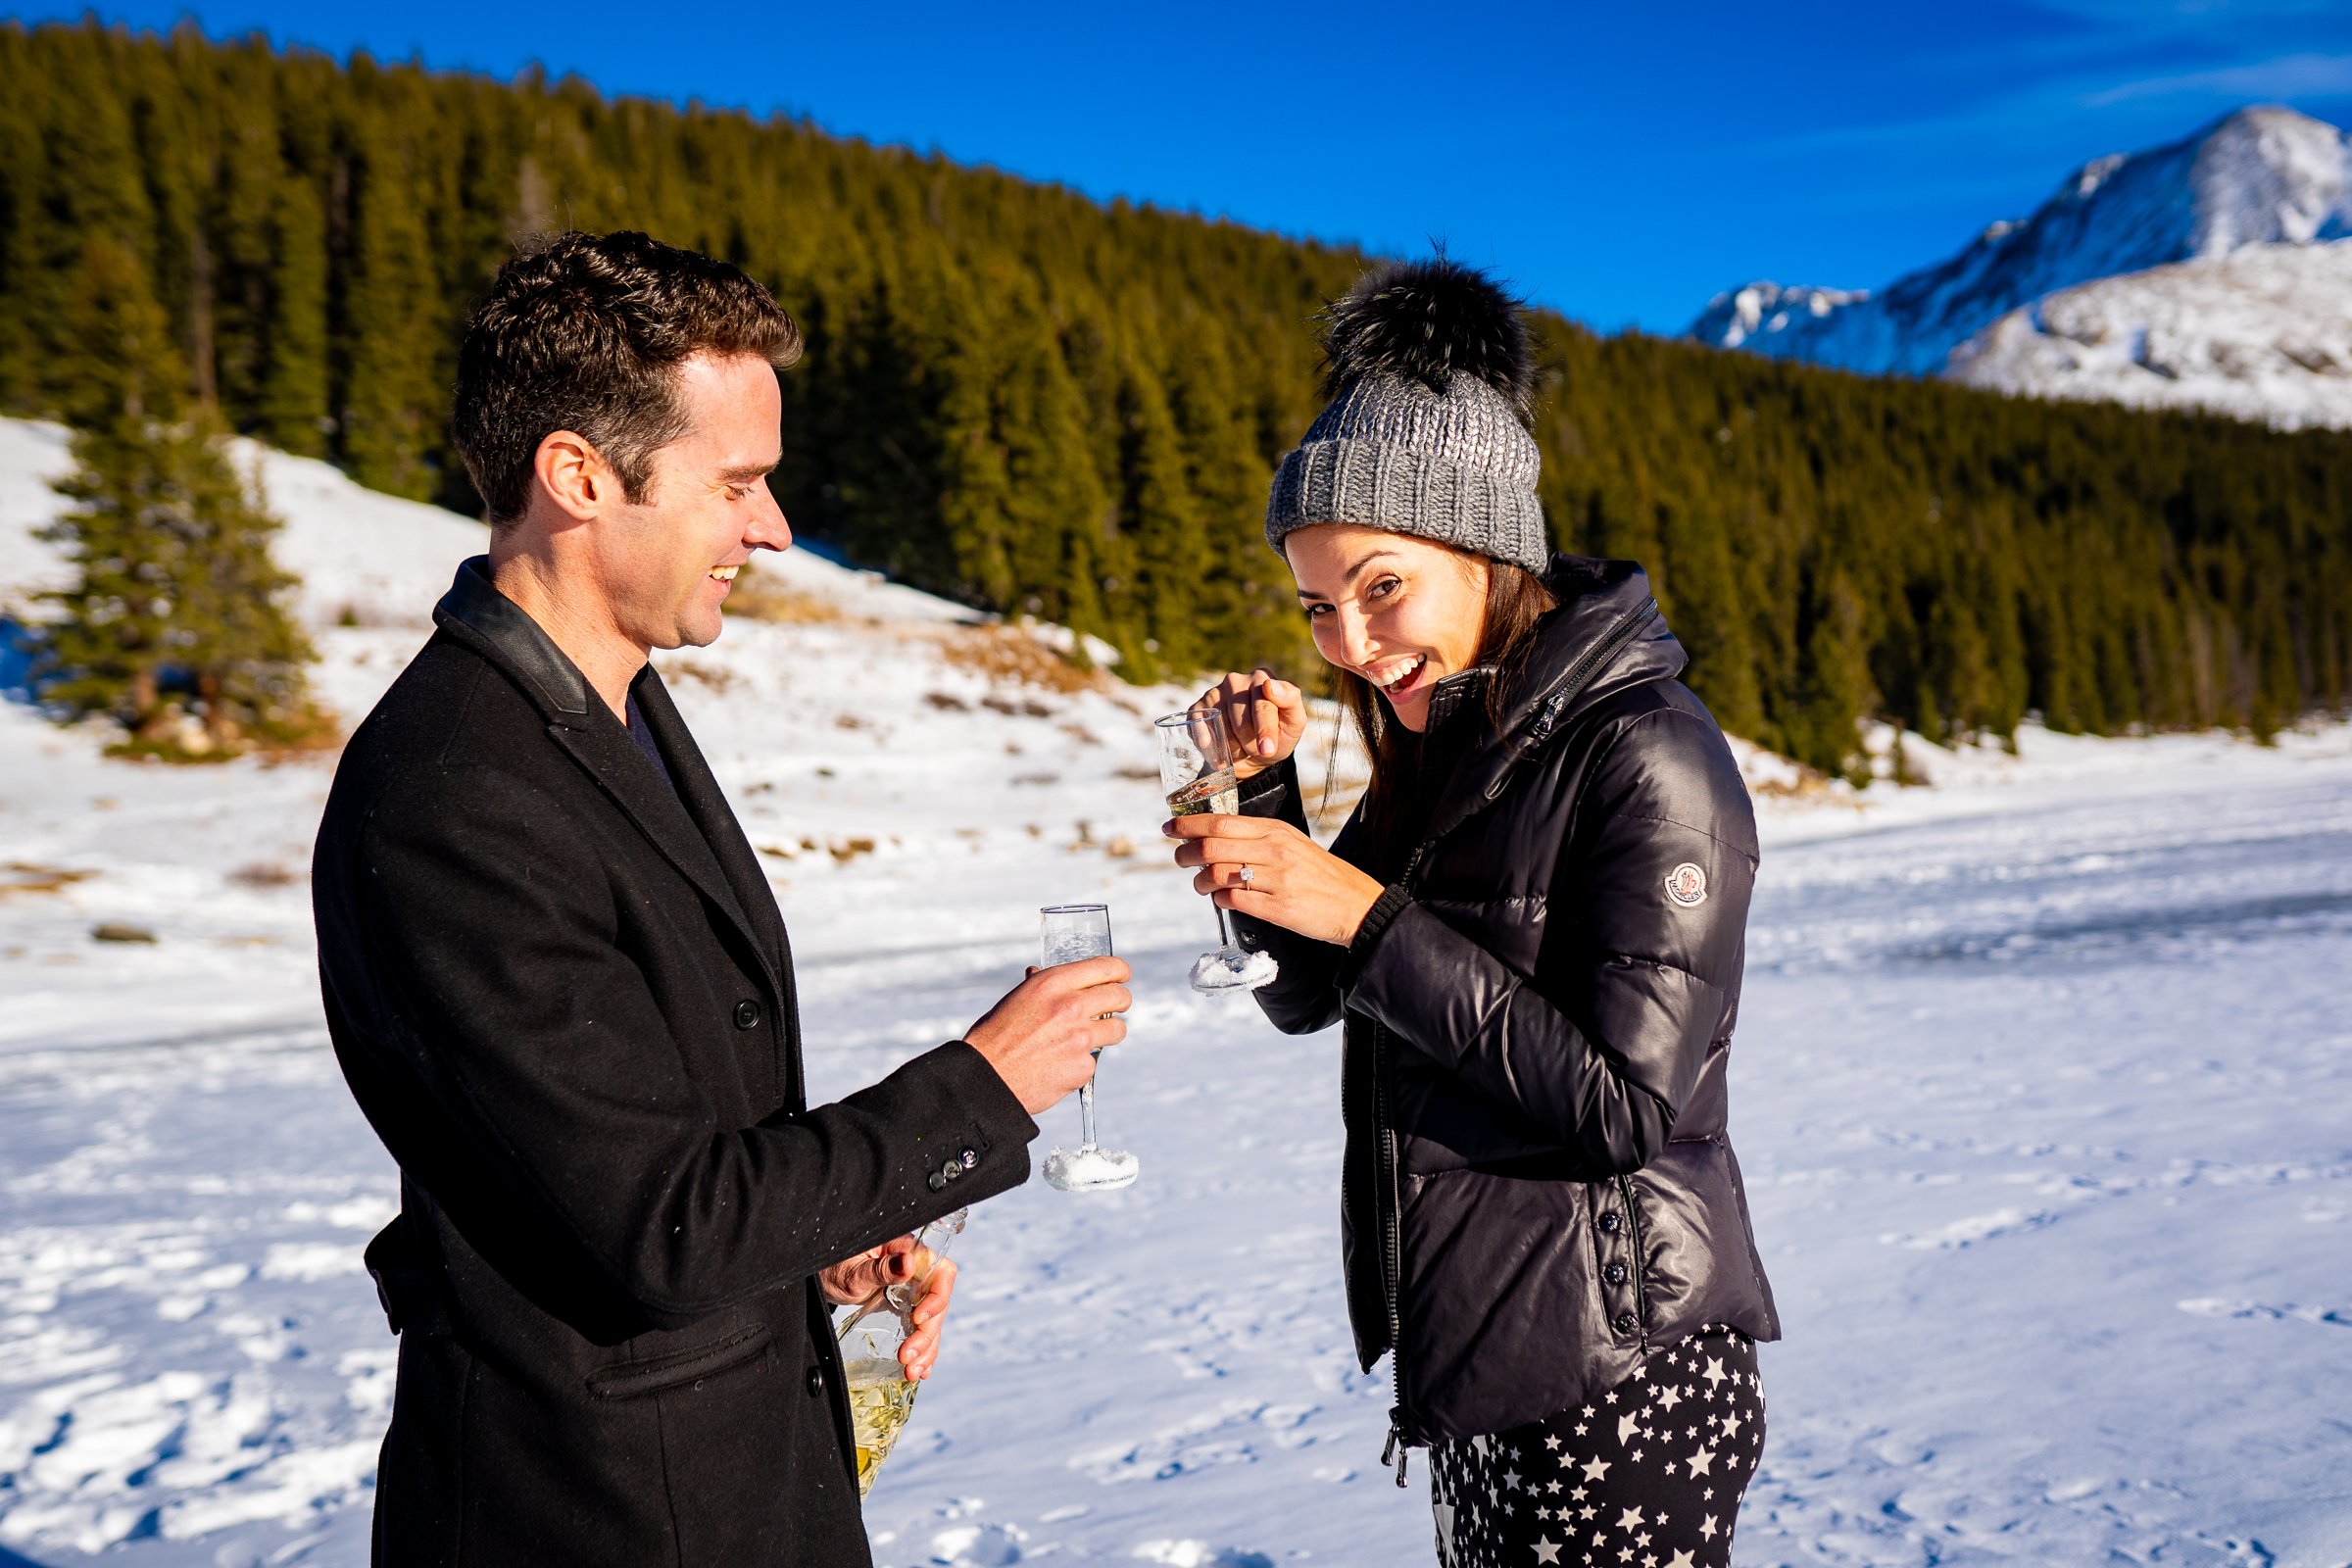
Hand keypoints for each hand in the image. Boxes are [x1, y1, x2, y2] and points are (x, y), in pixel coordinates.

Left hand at [818, 1238, 958, 1379]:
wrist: (823, 1277)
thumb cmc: (834, 1266)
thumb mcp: (854, 1271)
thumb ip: (880, 1269)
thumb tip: (909, 1264)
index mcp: (909, 1254)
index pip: (942, 1272)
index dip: (937, 1297)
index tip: (917, 1318)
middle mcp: (915, 1272)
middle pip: (937, 1304)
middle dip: (926, 1334)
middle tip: (907, 1356)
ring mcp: (910, 1291)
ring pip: (930, 1320)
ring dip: (925, 1347)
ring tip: (912, 1371)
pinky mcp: (902, 1307)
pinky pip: (919, 1328)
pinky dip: (922, 1350)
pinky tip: (920, 1368)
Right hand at [964, 956, 1130, 1115]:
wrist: (985, 1077)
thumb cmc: (995, 1036)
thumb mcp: (1015, 998)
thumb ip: (1037, 986)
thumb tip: (1040, 972)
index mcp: (1054, 983)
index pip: (1105, 967)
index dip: (1119, 971)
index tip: (1122, 975)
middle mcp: (1071, 1005)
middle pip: (1121, 997)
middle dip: (1120, 1001)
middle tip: (1115, 1007)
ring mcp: (1081, 1038)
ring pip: (1118, 1030)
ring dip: (1107, 1033)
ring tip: (1084, 1039)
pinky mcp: (1083, 1066)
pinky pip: (1095, 1060)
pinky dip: (1082, 1063)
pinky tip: (1060, 1064)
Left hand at [1166, 812, 1383, 945]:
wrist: (1356, 904)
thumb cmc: (1320, 875)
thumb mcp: (1293, 844)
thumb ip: (1258, 839)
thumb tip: (1214, 838)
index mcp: (1276, 831)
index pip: (1221, 822)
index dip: (1189, 824)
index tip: (1170, 827)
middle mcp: (1274, 851)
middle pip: (1212, 846)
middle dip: (1185, 853)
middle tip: (1180, 859)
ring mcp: (1276, 880)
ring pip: (1217, 874)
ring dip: (1200, 881)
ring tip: (1201, 885)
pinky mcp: (1278, 908)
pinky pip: (1233, 901)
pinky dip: (1219, 900)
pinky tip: (1221, 899)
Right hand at [1194, 669, 1307, 779]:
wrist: (1256, 752)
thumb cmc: (1279, 733)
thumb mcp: (1294, 721)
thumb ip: (1290, 700)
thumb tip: (1269, 685)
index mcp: (1262, 678)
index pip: (1262, 707)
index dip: (1264, 731)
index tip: (1266, 749)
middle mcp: (1236, 680)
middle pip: (1241, 722)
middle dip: (1250, 744)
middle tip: (1256, 750)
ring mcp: (1215, 692)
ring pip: (1221, 728)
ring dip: (1232, 748)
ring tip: (1241, 747)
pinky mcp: (1198, 707)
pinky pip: (1199, 726)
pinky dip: (1208, 743)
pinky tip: (1218, 751)